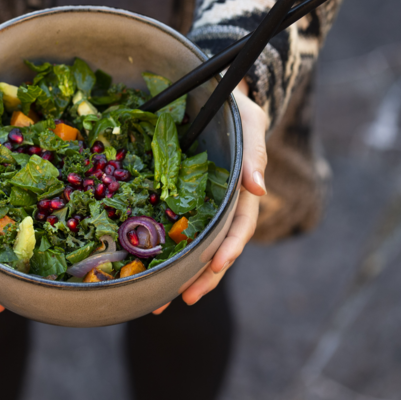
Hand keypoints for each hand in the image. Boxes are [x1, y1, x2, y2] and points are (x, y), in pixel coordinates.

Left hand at [152, 88, 266, 314]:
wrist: (209, 95)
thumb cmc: (233, 108)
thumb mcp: (249, 121)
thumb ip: (254, 152)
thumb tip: (259, 188)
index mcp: (240, 191)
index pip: (239, 225)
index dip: (229, 247)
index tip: (216, 266)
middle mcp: (220, 205)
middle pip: (215, 248)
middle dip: (202, 277)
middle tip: (184, 298)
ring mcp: (198, 207)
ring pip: (191, 248)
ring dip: (179, 276)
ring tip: (159, 303)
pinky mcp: (174, 203)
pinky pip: (167, 231)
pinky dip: (158, 254)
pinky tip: (141, 275)